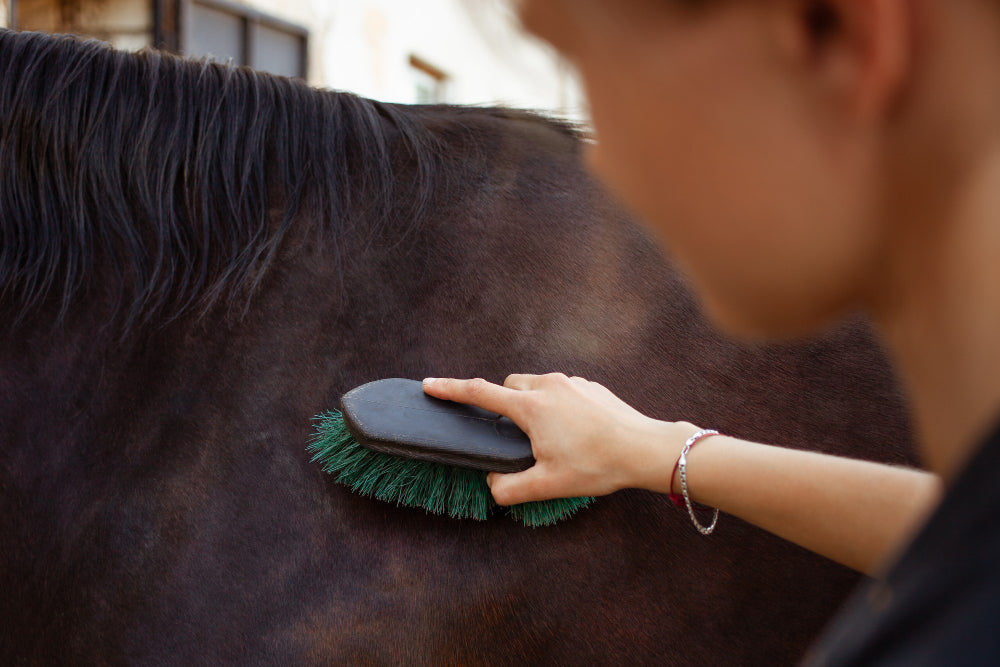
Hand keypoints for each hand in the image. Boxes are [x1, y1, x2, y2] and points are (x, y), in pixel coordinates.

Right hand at [422, 373, 698, 504]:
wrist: (645, 449)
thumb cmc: (596, 466)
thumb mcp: (547, 485)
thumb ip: (510, 489)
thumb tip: (492, 484)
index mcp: (530, 407)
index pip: (479, 393)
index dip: (450, 390)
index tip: (429, 385)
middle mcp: (547, 386)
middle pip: (509, 387)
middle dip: (503, 404)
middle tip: (513, 435)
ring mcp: (572, 382)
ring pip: (536, 385)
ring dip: (532, 403)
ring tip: (549, 437)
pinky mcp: (592, 386)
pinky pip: (562, 389)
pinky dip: (558, 405)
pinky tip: (575, 432)